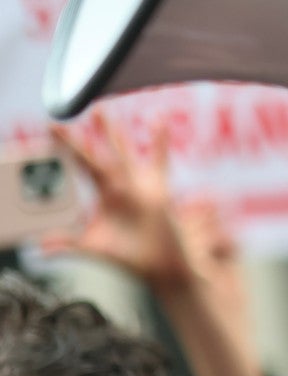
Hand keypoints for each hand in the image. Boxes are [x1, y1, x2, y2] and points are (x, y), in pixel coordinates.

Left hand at [44, 113, 193, 293]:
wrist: (160, 266)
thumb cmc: (129, 257)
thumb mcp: (96, 249)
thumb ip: (70, 244)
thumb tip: (40, 246)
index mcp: (104, 196)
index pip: (82, 167)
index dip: (68, 149)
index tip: (52, 129)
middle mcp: (119, 186)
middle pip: (98, 155)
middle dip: (84, 137)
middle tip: (69, 116)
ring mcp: (138, 186)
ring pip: (123, 152)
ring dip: (112, 133)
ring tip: (102, 109)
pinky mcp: (157, 190)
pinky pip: (159, 160)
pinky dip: (159, 141)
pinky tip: (158, 120)